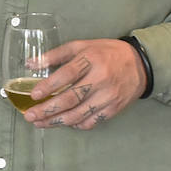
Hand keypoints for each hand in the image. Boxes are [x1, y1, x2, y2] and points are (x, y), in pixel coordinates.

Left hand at [25, 38, 145, 129]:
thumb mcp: (81, 45)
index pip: (67, 75)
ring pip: (79, 114)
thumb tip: (31, 64)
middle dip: (48, 110)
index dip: (49, 86)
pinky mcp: (113, 109)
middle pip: (71, 98)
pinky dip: (75, 124)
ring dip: (57, 121)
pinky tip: (63, 123)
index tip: (34, 95)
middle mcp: (100, 79)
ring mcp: (108, 96)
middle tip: (30, 116)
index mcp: (91, 60)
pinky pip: (91, 121)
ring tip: (40, 123)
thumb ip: (56, 54)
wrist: (140, 64)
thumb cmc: (106, 53)